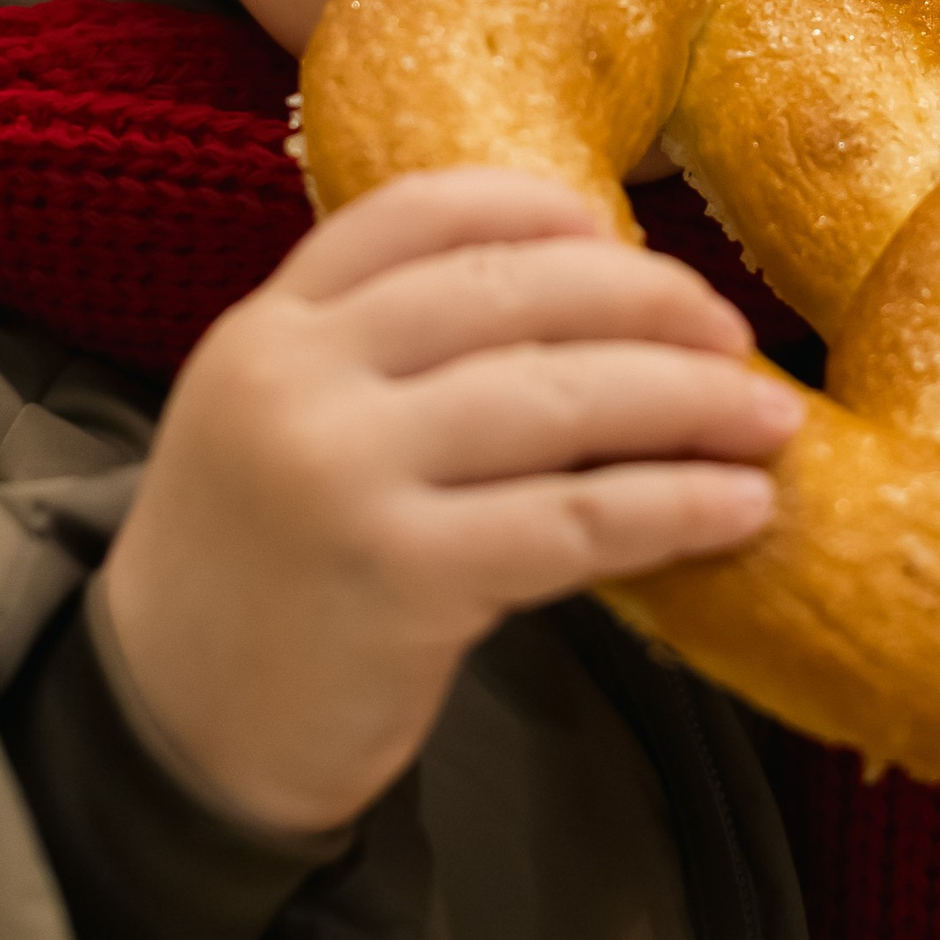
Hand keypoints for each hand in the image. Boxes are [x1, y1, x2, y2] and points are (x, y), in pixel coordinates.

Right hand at [100, 167, 801, 835]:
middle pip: (512, 294)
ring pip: (561, 399)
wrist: (169, 728)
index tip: (623, 234)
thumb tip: (580, 298)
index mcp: (268, 326)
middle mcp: (298, 380)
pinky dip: (676, 505)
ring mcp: (345, 476)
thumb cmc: (255, 569)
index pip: (418, 214)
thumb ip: (377, 351)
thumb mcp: (274, 421)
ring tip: (769, 418)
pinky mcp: (401, 578)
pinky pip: (577, 520)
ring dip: (691, 401)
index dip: (537, 211)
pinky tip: (739, 507)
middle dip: (647, 302)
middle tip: (732, 330)